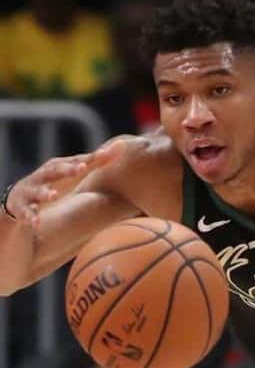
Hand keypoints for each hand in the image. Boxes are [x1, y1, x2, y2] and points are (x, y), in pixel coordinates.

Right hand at [5, 140, 125, 226]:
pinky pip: (25, 213)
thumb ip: (96, 161)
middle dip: (67, 170)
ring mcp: (31, 192)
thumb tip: (122, 145)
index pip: (76, 161)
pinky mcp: (22, 208)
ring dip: (45, 193)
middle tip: (81, 168)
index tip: (104, 154)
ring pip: (38, 192)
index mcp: (58, 168)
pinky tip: (36, 222)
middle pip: (55, 171)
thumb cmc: (55, 182)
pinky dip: (30, 217)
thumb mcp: (74, 172)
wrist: (19, 199)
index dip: (89, 159)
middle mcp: (44, 176)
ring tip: (53, 195)